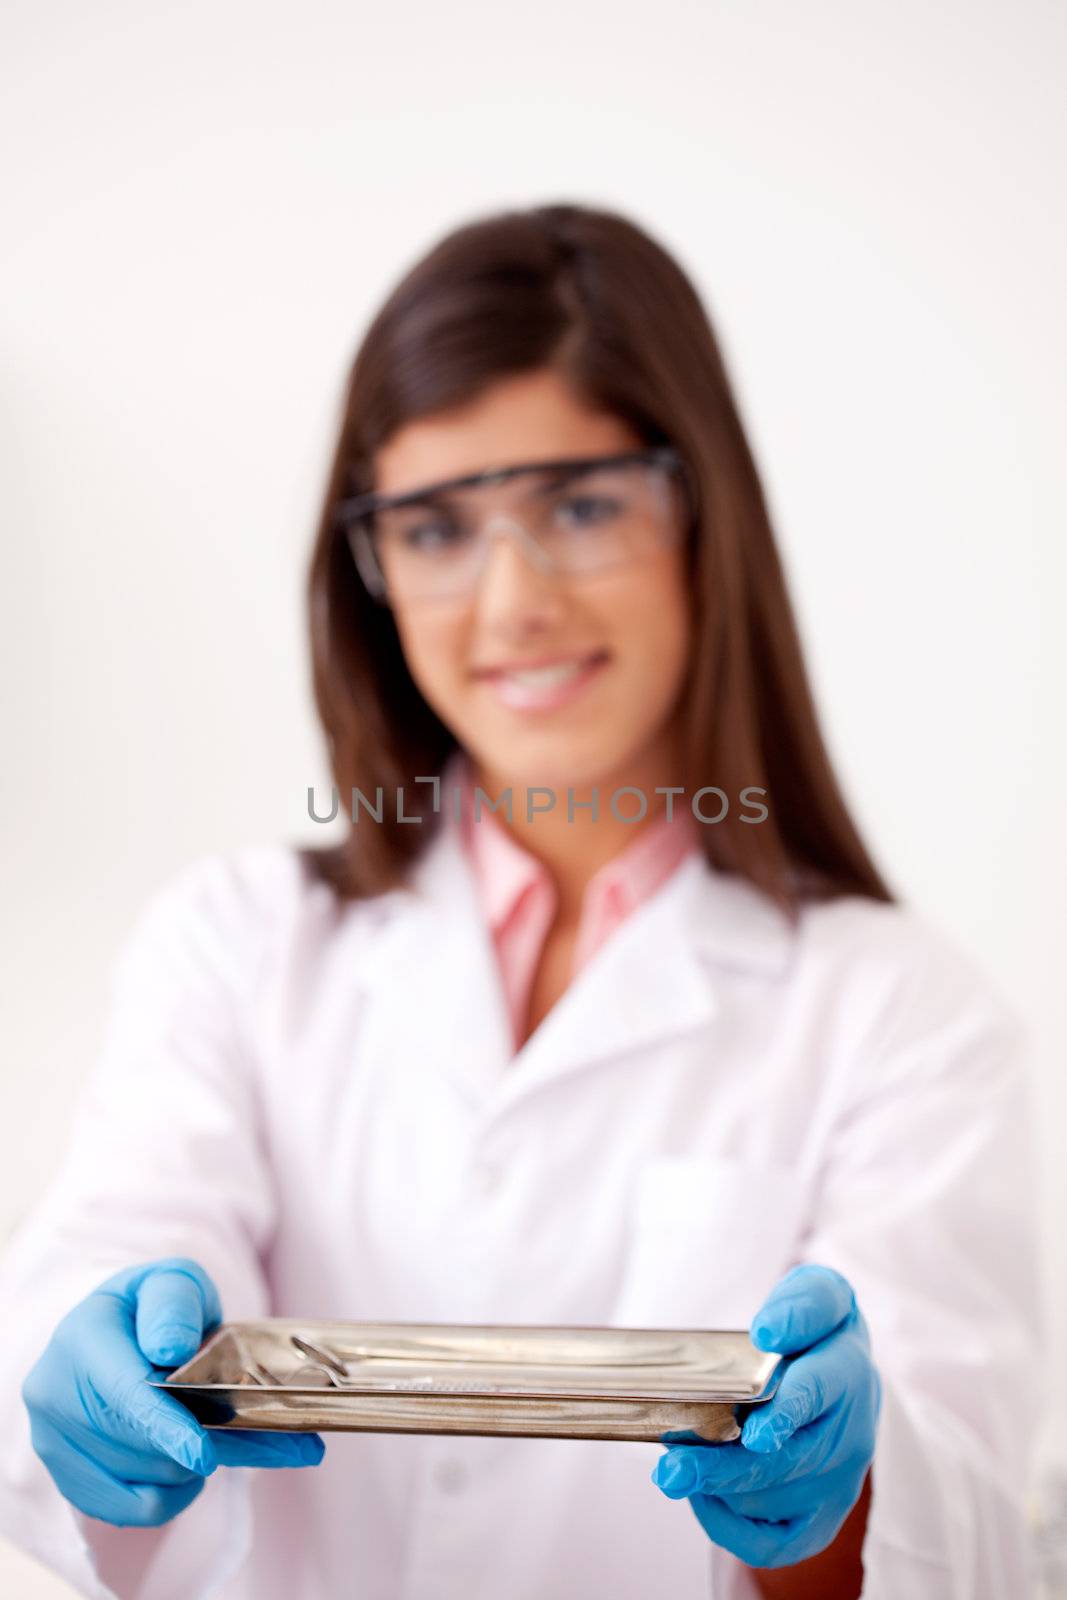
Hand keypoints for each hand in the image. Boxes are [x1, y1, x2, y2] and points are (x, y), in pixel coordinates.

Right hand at [22, 1257, 324, 1526]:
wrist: (116, 1331)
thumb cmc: (155, 1308)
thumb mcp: (173, 1283)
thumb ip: (175, 1306)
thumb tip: (170, 1348)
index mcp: (80, 1338)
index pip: (124, 1394)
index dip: (165, 1428)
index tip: (204, 1455)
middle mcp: (53, 1392)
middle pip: (133, 1446)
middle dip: (187, 1445)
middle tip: (228, 1430)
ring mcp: (51, 1439)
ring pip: (134, 1483)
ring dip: (180, 1470)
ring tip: (201, 1438)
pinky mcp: (64, 1476)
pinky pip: (124, 1511)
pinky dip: (164, 1498)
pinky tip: (181, 1468)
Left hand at [651, 1264, 879, 1567]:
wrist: (840, 1373)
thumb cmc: (816, 1332)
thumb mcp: (816, 1295)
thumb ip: (801, 1304)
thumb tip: (769, 1335)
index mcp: (847, 1373)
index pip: (819, 1394)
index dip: (787, 1415)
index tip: (756, 1433)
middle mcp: (849, 1437)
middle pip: (786, 1462)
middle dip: (726, 1468)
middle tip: (673, 1468)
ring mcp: (837, 1484)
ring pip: (773, 1502)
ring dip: (721, 1491)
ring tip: (677, 1469)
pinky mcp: (819, 1519)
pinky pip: (776, 1544)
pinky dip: (733, 1531)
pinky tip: (704, 1498)